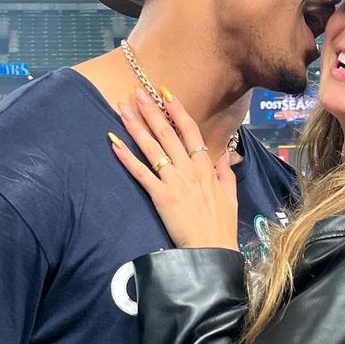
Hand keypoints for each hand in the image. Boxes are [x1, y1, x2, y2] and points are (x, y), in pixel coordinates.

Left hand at [111, 89, 238, 250]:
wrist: (212, 251)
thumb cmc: (221, 227)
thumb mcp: (230, 196)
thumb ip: (225, 173)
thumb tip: (225, 155)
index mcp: (205, 168)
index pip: (190, 131)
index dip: (177, 111)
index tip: (166, 94)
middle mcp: (189, 170)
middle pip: (168, 134)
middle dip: (152, 111)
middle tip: (138, 92)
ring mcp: (174, 182)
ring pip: (153, 149)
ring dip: (136, 127)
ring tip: (123, 109)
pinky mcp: (161, 196)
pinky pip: (141, 173)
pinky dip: (127, 158)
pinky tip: (114, 144)